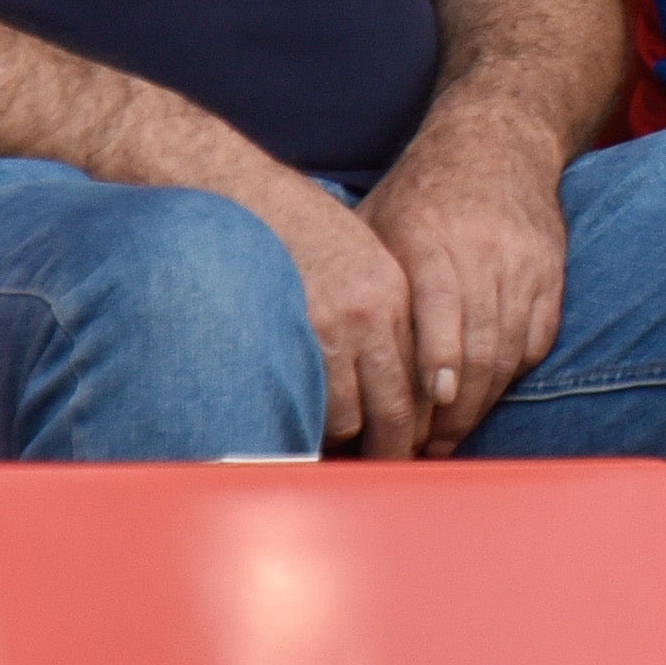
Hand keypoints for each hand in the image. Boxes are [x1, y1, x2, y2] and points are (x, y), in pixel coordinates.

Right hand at [236, 167, 420, 457]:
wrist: (244, 195)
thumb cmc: (294, 231)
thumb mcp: (354, 260)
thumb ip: (376, 313)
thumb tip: (381, 378)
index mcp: (394, 294)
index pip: (421, 378)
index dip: (417, 422)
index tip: (412, 444)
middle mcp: (374, 313)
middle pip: (397, 408)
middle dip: (393, 448)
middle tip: (385, 469)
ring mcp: (333, 327)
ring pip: (350, 418)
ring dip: (343, 441)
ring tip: (337, 453)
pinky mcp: (293, 337)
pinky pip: (310, 404)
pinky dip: (308, 425)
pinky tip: (302, 428)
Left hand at [360, 114, 570, 457]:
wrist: (498, 141)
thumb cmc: (422, 190)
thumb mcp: (378, 220)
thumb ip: (363, 279)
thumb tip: (317, 345)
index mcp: (430, 240)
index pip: (440, 316)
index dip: (436, 369)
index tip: (424, 414)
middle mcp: (482, 254)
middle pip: (476, 348)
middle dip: (453, 411)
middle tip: (425, 449)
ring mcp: (523, 266)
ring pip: (508, 352)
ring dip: (480, 404)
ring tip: (449, 438)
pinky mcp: (550, 275)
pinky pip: (536, 340)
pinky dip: (511, 375)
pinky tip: (485, 397)